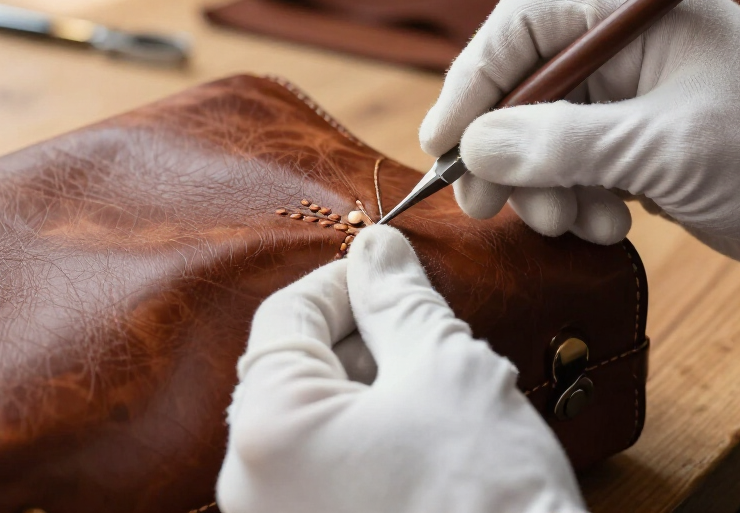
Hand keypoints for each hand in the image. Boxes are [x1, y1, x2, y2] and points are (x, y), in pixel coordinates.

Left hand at [217, 225, 586, 512]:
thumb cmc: (488, 498)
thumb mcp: (447, 369)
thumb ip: (398, 299)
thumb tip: (375, 251)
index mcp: (266, 431)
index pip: (286, 317)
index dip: (344, 281)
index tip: (391, 271)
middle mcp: (251, 489)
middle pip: (293, 374)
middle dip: (361, 342)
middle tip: (428, 336)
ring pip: (313, 428)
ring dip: (369, 395)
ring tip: (438, 398)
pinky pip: (326, 477)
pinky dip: (367, 447)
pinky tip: (428, 448)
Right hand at [419, 0, 739, 295]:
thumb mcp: (663, 146)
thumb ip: (562, 143)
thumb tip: (475, 146)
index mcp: (635, 11)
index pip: (522, 26)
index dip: (472, 81)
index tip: (444, 141)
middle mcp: (625, 45)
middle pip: (521, 87)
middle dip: (504, 150)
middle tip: (488, 205)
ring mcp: (629, 96)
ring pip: (540, 136)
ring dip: (542, 186)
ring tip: (571, 222)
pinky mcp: (634, 143)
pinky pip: (571, 168)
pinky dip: (574, 200)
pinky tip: (608, 225)